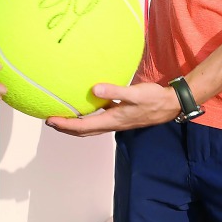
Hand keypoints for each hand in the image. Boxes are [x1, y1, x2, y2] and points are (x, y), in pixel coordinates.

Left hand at [45, 81, 180, 136]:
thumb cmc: (154, 99)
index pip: (83, 127)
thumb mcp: (135, 93)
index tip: (50, 120)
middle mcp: (112, 124)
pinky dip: (89, 116)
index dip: (66, 125)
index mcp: (113, 120)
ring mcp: (117, 120)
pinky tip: (86, 104)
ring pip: (91, 126)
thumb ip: (115, 91)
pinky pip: (99, 118)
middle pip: (84, 131)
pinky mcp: (121, 115)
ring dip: (76, 124)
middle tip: (51, 121)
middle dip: (66, 128)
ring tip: (64, 115)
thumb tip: (94, 90)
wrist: (170, 105)